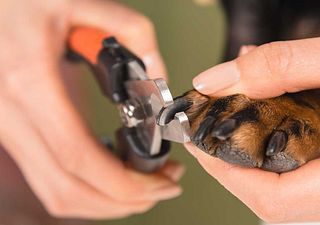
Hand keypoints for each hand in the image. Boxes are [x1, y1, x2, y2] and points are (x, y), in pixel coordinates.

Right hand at [0, 0, 181, 218]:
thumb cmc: (24, 1)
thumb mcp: (80, 2)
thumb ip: (132, 31)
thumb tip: (158, 72)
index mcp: (30, 83)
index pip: (80, 156)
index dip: (124, 182)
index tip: (162, 182)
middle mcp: (11, 117)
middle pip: (69, 187)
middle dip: (123, 199)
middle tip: (163, 188)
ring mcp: (6, 131)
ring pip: (55, 192)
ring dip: (104, 202)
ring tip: (144, 187)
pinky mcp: (11, 134)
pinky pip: (47, 179)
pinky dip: (84, 190)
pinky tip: (111, 176)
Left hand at [186, 32, 319, 222]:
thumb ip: (286, 65)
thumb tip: (219, 79)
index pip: (279, 201)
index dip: (229, 176)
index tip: (199, 145)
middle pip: (278, 199)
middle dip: (233, 168)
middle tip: (208, 135)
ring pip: (293, 187)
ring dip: (254, 155)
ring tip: (235, 120)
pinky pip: (311, 169)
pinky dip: (282, 144)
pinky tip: (274, 113)